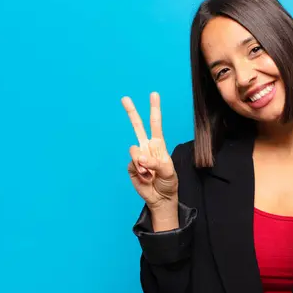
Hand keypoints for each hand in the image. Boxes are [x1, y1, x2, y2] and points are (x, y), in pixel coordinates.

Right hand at [122, 92, 177, 212]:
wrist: (161, 197)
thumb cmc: (168, 182)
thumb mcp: (168, 171)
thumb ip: (154, 161)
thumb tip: (139, 155)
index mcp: (158, 145)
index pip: (156, 124)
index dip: (154, 109)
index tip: (153, 94)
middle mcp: (147, 148)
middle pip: (137, 127)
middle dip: (132, 112)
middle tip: (125, 98)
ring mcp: (138, 157)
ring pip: (134, 150)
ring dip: (142, 162)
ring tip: (150, 173)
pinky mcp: (131, 167)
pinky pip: (132, 164)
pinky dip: (139, 172)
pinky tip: (145, 177)